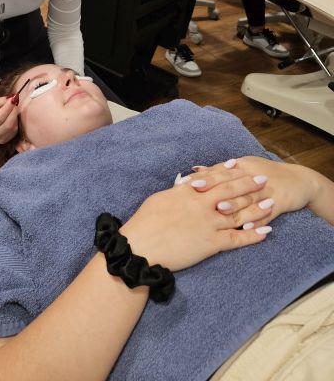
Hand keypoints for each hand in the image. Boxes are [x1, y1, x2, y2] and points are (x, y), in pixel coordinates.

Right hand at [0, 97, 18, 142]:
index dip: (8, 108)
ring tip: (13, 108)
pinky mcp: (4, 141)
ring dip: (15, 117)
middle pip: (7, 125)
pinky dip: (15, 123)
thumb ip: (0, 101)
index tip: (13, 99)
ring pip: (12, 128)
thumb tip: (13, 99)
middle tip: (15, 103)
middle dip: (13, 112)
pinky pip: (14, 132)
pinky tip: (12, 116)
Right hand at [121, 171, 271, 271]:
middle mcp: (200, 204)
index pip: (211, 177)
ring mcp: (207, 224)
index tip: (238, 165)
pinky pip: (236, 239)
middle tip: (262, 178)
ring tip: (271, 202)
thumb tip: (184, 184)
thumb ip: (176, 192)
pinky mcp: (210, 244)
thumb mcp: (159, 199)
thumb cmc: (144, 223)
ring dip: (256, 208)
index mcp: (187, 192)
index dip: (226, 171)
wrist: (141, 246)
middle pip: (229, 191)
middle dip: (247, 184)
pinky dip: (252, 236)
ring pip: (238, 213)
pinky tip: (266, 232)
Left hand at [190, 157, 326, 222]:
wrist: (299, 181)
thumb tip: (196, 169)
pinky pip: (268, 213)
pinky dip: (258, 220)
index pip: (218, 171)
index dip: (201, 177)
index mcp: (242, 166)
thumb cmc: (265, 174)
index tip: (184, 182)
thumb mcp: (243, 168)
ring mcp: (267, 189)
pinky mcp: (280, 202)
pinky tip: (247, 228)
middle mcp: (252, 175)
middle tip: (195, 192)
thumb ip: (220, 171)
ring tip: (218, 209)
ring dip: (233, 204)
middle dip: (212, 187)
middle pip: (230, 182)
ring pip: (248, 197)